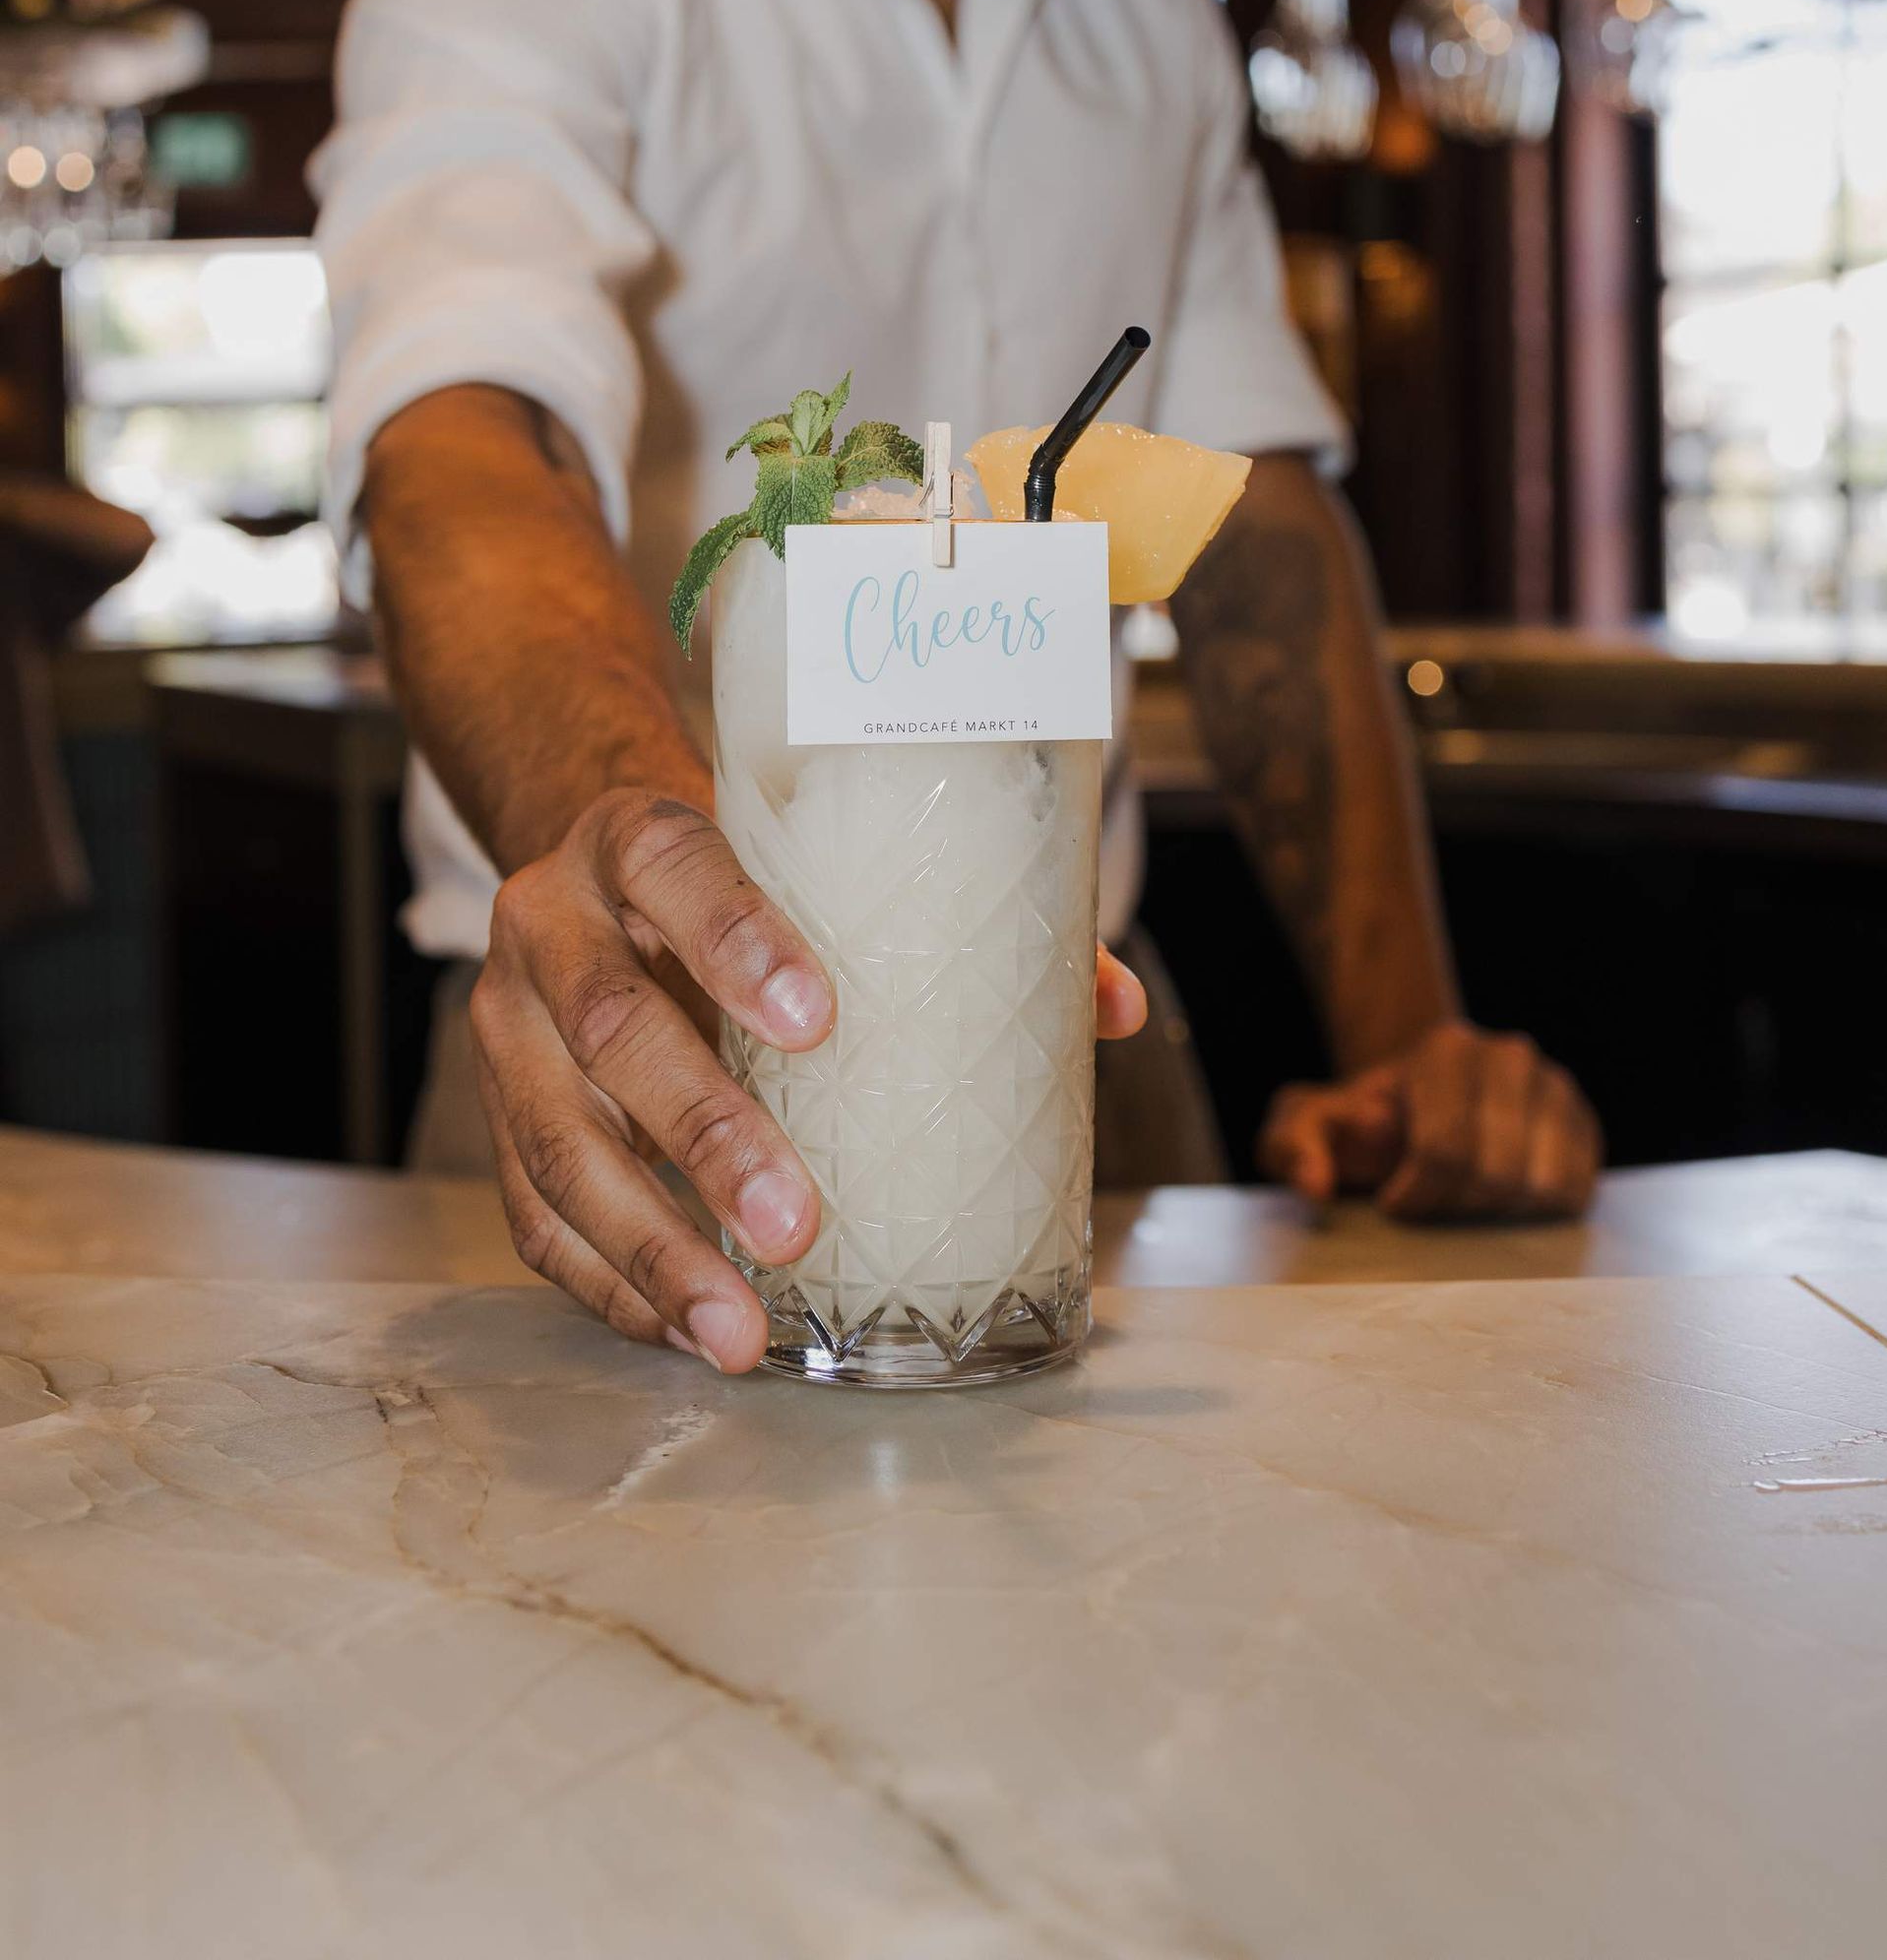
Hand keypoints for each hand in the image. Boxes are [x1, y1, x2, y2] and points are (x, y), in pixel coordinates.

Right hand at [473, 787, 1147, 1370]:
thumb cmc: (744, 874)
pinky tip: (689, 1330)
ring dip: (652, 1244)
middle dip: (704, 1131)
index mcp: (635, 835)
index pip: (679, 869)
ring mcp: (506, 1022)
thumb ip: (960, 919)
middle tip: (797, 1220)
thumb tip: (1112, 1008)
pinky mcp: (496, 1110)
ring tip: (742, 1328)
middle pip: (610, 1022)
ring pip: (558, 1138)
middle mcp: (550, 920)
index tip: (823, 1019)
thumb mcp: (818, 861)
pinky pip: (535, 1212)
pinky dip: (612, 1283)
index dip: (742, 943)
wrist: (598, 868)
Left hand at [1260, 1023, 1600, 1221]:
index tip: (1392, 1204)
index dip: (1417, 1195)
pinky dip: (1536, 1212)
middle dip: (1454, 1207)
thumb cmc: (1359, 1126)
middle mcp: (1510, 1057)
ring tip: (1461, 1197)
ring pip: (1539, 1188)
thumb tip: (1316, 1185)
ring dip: (1496, 1213)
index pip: (1445, 1148)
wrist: (1415, 1103)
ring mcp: (1555, 1087)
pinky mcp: (1584, 1125)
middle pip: (1494, 1174)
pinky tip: (1497, 1199)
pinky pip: (1574, 1193)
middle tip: (1428, 1203)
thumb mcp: (1305, 1127)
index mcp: (1446, 1050)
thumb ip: (1292, 1146)